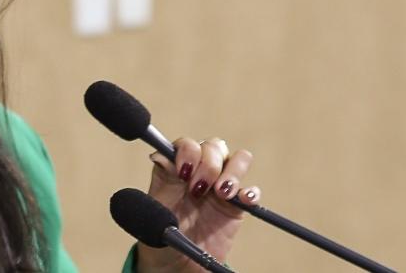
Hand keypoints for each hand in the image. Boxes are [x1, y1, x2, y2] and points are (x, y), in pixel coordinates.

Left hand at [134, 137, 260, 272]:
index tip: (183, 172)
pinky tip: (243, 200)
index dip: (188, 152)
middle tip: (199, 189)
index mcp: (176, 169)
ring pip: (237, 159)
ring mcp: (219, 186)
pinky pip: (251, 190)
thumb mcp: (154, 208)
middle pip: (214, 146)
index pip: (187, 144)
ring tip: (221, 192)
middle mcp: (198, 172)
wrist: (176, 264)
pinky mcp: (236, 205)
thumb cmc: (160, 234)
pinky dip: (251, 191)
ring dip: (233, 170)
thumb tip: (160, 155)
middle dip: (208, 163)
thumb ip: (160, 182)